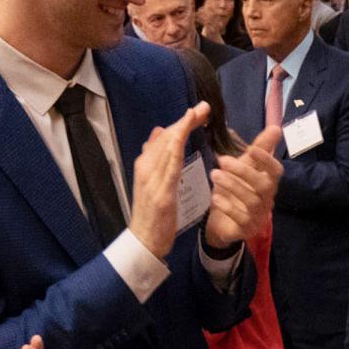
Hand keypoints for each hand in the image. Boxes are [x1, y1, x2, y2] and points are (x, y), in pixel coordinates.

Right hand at [129, 104, 209, 257]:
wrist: (144, 241)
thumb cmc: (152, 213)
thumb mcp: (153, 182)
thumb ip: (156, 158)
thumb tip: (158, 131)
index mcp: (145, 165)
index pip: (164, 137)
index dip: (181, 122)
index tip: (198, 111)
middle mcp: (146, 168)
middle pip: (167, 137)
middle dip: (185, 120)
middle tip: (204, 106)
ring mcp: (152, 180)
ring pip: (167, 147)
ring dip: (183, 127)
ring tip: (199, 112)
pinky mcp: (161, 193)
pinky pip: (169, 166)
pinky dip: (176, 148)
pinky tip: (185, 136)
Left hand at [204, 125, 283, 249]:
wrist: (223, 223)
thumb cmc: (236, 191)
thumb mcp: (245, 167)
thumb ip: (259, 149)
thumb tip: (275, 127)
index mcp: (268, 182)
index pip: (276, 171)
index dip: (266, 160)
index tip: (252, 149)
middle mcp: (267, 199)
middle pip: (264, 185)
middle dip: (244, 171)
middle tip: (222, 159)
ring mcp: (258, 215)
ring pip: (251, 201)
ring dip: (232, 186)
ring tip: (214, 174)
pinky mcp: (247, 229)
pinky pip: (241, 218)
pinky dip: (228, 207)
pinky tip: (215, 198)